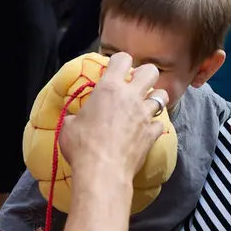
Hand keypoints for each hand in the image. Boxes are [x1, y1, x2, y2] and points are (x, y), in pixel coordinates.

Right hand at [60, 52, 165, 187]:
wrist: (102, 172)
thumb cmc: (81, 146)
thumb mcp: (69, 126)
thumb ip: (76, 116)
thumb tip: (74, 118)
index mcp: (109, 88)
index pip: (122, 59)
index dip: (120, 62)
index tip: (115, 71)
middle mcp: (130, 96)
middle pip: (150, 71)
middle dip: (144, 75)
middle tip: (134, 86)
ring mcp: (144, 115)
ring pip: (162, 95)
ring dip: (154, 98)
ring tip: (144, 107)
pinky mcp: (152, 133)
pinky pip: (159, 123)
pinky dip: (153, 126)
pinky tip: (145, 131)